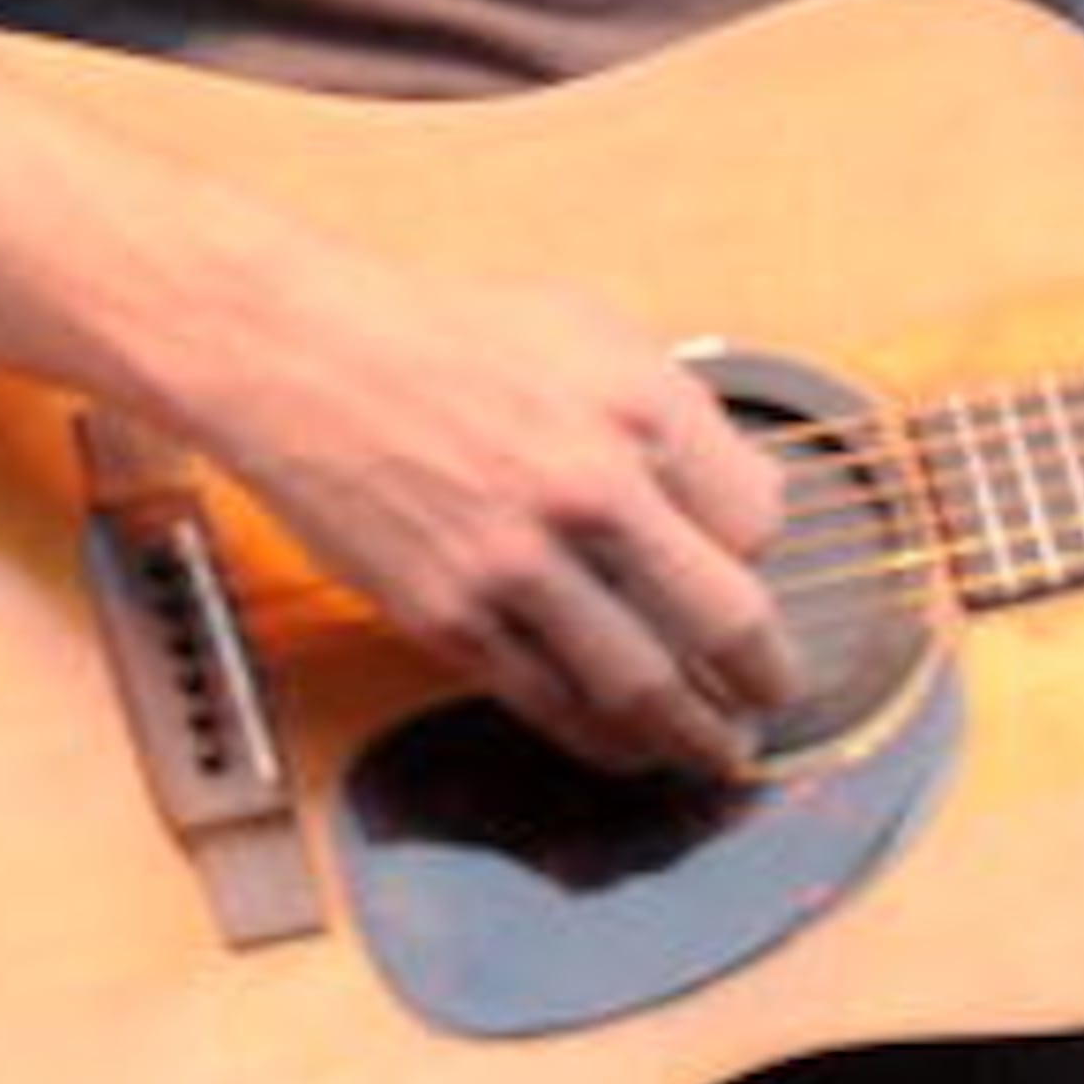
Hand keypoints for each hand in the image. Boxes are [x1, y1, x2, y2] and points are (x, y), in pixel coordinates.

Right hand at [194, 257, 801, 778]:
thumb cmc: (448, 336)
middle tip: (778, 694)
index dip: (761, 555)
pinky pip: (550, 703)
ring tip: (720, 752)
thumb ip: (671, 414)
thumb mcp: (592, 331)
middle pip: (727, 617)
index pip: (758, 521)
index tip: (751, 571)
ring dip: (696, 735)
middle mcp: (594, 490)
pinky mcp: (451, 616)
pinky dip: (604, 741)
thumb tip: (738, 498)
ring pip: (644, 684)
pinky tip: (630, 749)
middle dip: (767, 673)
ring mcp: (521, 563)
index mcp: (643, 409)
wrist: (305, 356)